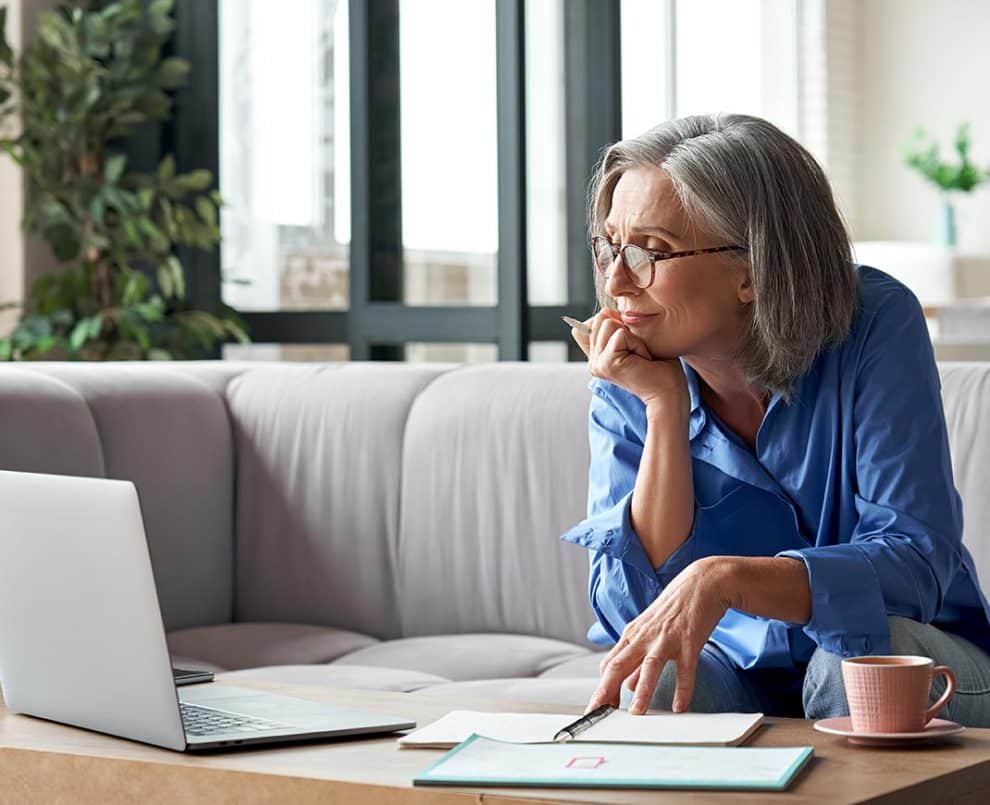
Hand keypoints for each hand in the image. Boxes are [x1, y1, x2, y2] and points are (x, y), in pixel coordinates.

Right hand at [568, 310, 687, 410]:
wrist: (669, 394)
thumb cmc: (659, 368)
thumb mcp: (635, 342)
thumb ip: (615, 330)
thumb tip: (605, 312)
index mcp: (597, 358)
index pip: (591, 324)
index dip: (615, 324)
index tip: (632, 347)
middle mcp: (593, 362)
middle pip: (601, 318)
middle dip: (626, 329)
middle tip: (639, 353)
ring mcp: (597, 364)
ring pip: (608, 323)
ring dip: (633, 337)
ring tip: (640, 356)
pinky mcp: (607, 363)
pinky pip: (620, 334)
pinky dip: (637, 343)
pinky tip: (643, 360)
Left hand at [586, 557, 732, 714]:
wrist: (702, 582)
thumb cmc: (674, 608)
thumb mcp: (650, 631)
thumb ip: (637, 659)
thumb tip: (627, 685)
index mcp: (632, 635)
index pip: (609, 664)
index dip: (601, 687)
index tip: (597, 708)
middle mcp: (644, 637)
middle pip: (619, 665)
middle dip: (606, 690)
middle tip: (598, 713)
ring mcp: (666, 639)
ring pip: (649, 667)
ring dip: (642, 691)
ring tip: (637, 713)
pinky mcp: (689, 641)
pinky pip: (685, 669)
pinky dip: (683, 689)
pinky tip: (680, 707)